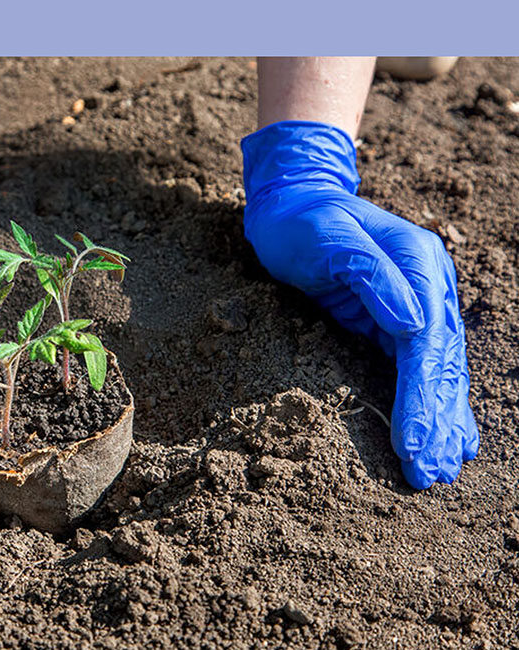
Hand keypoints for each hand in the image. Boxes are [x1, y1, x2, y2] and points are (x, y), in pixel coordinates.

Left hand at [241, 121, 477, 488]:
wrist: (293, 201)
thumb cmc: (304, 220)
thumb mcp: (330, 239)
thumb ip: (371, 277)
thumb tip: (413, 325)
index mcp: (420, 264)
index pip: (427, 343)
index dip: (422, 396)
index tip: (415, 444)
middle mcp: (428, 285)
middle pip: (441, 363)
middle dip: (437, 420)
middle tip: (432, 474)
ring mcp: (417, 301)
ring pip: (437, 369)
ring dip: (441, 419)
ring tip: (442, 469)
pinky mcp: (395, 318)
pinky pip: (417, 365)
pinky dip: (430, 400)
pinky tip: (444, 434)